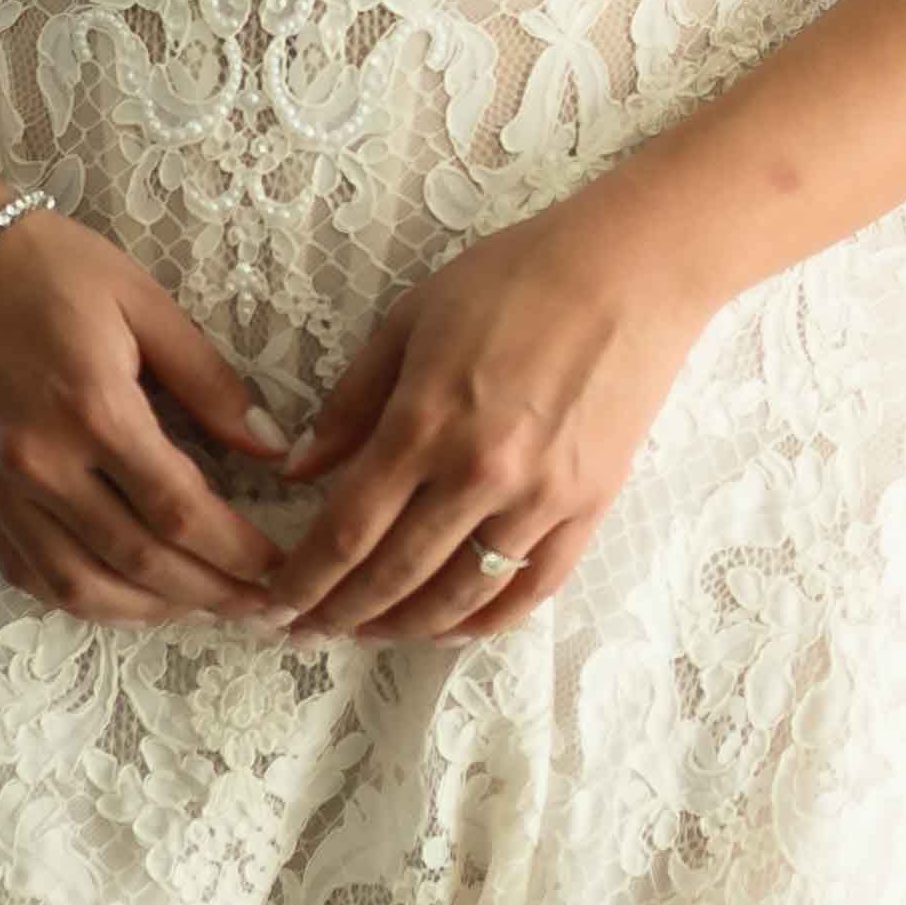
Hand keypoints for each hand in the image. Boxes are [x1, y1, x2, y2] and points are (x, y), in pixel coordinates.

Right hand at [0, 204, 294, 625]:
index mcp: (92, 408)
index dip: (237, 551)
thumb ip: (209, 381)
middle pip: (138, 561)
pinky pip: (27, 575)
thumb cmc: (48, 268)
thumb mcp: (142, 302)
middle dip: (209, 594)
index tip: (280, 567)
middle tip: (260, 608)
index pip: (179, 509)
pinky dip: (83, 599)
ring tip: (202, 609)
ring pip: (80, 586)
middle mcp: (40, 462)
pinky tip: (126, 597)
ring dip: (149, 611)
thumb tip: (270, 448)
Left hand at [255, 187, 715, 643]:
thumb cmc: (515, 278)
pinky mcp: (588, 508)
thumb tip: (301, 467)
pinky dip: (486, 622)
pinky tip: (453, 628)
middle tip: (307, 632)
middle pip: (394, 575)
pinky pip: (531, 588)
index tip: (274, 605)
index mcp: (424, 422)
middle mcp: (478, 473)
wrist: (630, 271)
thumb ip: (353, 400)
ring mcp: (539, 498)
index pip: (346, 530)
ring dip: (405, 628)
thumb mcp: (411, 319)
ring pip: (459, 596)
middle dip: (340, 615)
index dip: (303, 581)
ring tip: (370, 633)